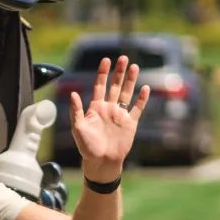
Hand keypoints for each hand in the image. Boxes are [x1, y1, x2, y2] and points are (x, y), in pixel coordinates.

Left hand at [70, 56, 150, 181]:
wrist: (102, 161)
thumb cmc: (87, 147)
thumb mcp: (78, 128)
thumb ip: (76, 111)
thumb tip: (73, 93)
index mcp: (95, 108)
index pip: (99, 85)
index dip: (103, 73)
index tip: (106, 60)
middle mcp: (108, 108)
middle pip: (115, 86)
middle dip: (119, 72)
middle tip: (123, 58)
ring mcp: (120, 115)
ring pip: (127, 93)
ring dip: (130, 80)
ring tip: (134, 66)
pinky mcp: (130, 123)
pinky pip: (137, 108)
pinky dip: (142, 99)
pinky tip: (146, 88)